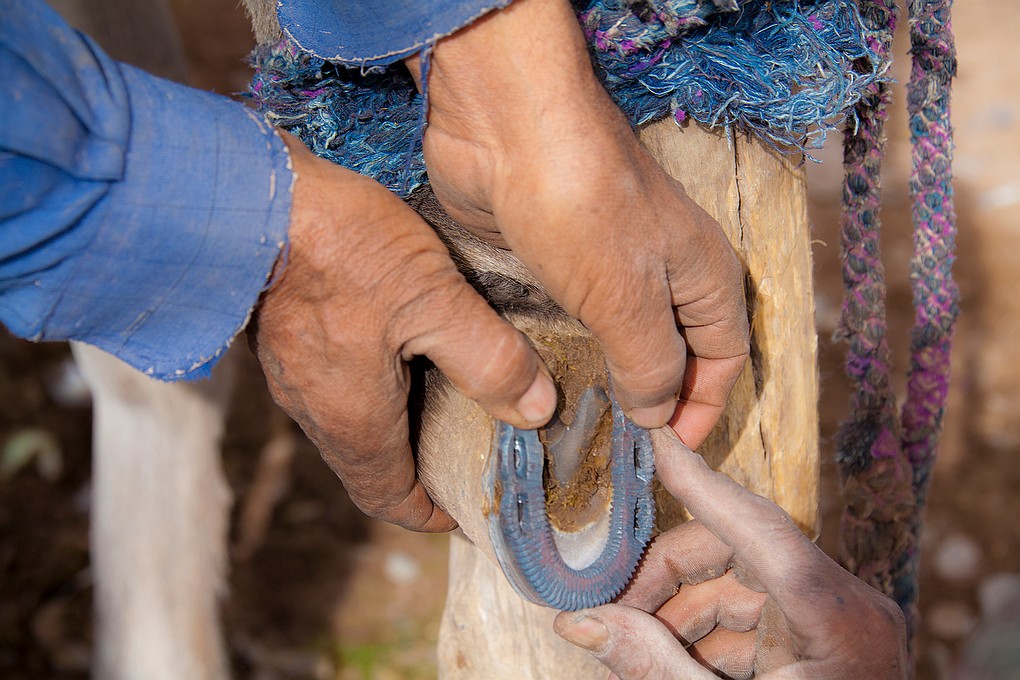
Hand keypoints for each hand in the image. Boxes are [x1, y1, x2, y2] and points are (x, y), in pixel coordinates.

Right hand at [249, 132, 556, 530]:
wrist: (250, 196)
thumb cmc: (341, 248)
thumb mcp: (435, 299)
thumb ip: (489, 358)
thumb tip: (537, 410)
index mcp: (354, 419)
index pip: (390, 498)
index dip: (430, 514)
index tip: (464, 509)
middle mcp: (316, 410)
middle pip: (371, 466)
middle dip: (418, 470)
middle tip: (467, 450)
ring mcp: (293, 373)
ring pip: (350, 425)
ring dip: (395, 428)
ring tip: (444, 399)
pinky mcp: (282, 337)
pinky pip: (332, 386)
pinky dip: (372, 390)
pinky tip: (401, 349)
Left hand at [405, 0, 748, 445]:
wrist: (507, 126)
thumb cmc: (582, 206)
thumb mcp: (628, 299)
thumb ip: (650, 364)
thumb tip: (657, 413)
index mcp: (703, 275)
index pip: (726, 358)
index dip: (705, 407)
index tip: (667, 454)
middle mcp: (663, 270)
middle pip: (676, 349)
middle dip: (656, 399)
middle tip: (619, 450)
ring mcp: (607, 261)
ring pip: (620, 335)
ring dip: (608, 377)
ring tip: (581, 428)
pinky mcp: (556, 257)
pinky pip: (574, 317)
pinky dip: (568, 351)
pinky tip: (546, 380)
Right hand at [554, 430, 907, 678]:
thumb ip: (651, 667)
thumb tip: (576, 625)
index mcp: (836, 616)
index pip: (754, 523)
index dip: (696, 479)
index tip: (651, 437)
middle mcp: (843, 607)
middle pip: (735, 554)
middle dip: (664, 580)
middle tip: (606, 610)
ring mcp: (834, 626)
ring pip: (736, 587)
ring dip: (677, 613)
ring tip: (628, 648)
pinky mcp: (821, 645)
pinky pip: (750, 619)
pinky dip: (702, 637)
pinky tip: (663, 662)